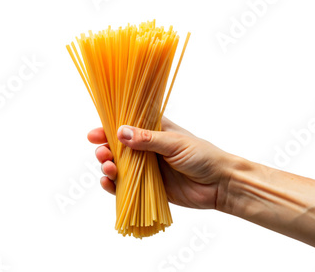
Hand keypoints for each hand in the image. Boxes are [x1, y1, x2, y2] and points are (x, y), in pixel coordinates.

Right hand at [87, 117, 237, 208]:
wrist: (220, 184)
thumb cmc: (203, 156)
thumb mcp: (175, 143)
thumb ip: (147, 139)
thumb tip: (120, 132)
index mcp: (154, 131)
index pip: (126, 126)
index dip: (108, 129)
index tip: (93, 134)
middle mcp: (148, 148)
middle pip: (118, 148)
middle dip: (105, 150)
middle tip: (102, 154)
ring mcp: (147, 169)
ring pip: (119, 167)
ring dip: (108, 167)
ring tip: (108, 169)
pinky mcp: (148, 188)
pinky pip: (125, 187)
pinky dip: (113, 186)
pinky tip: (108, 184)